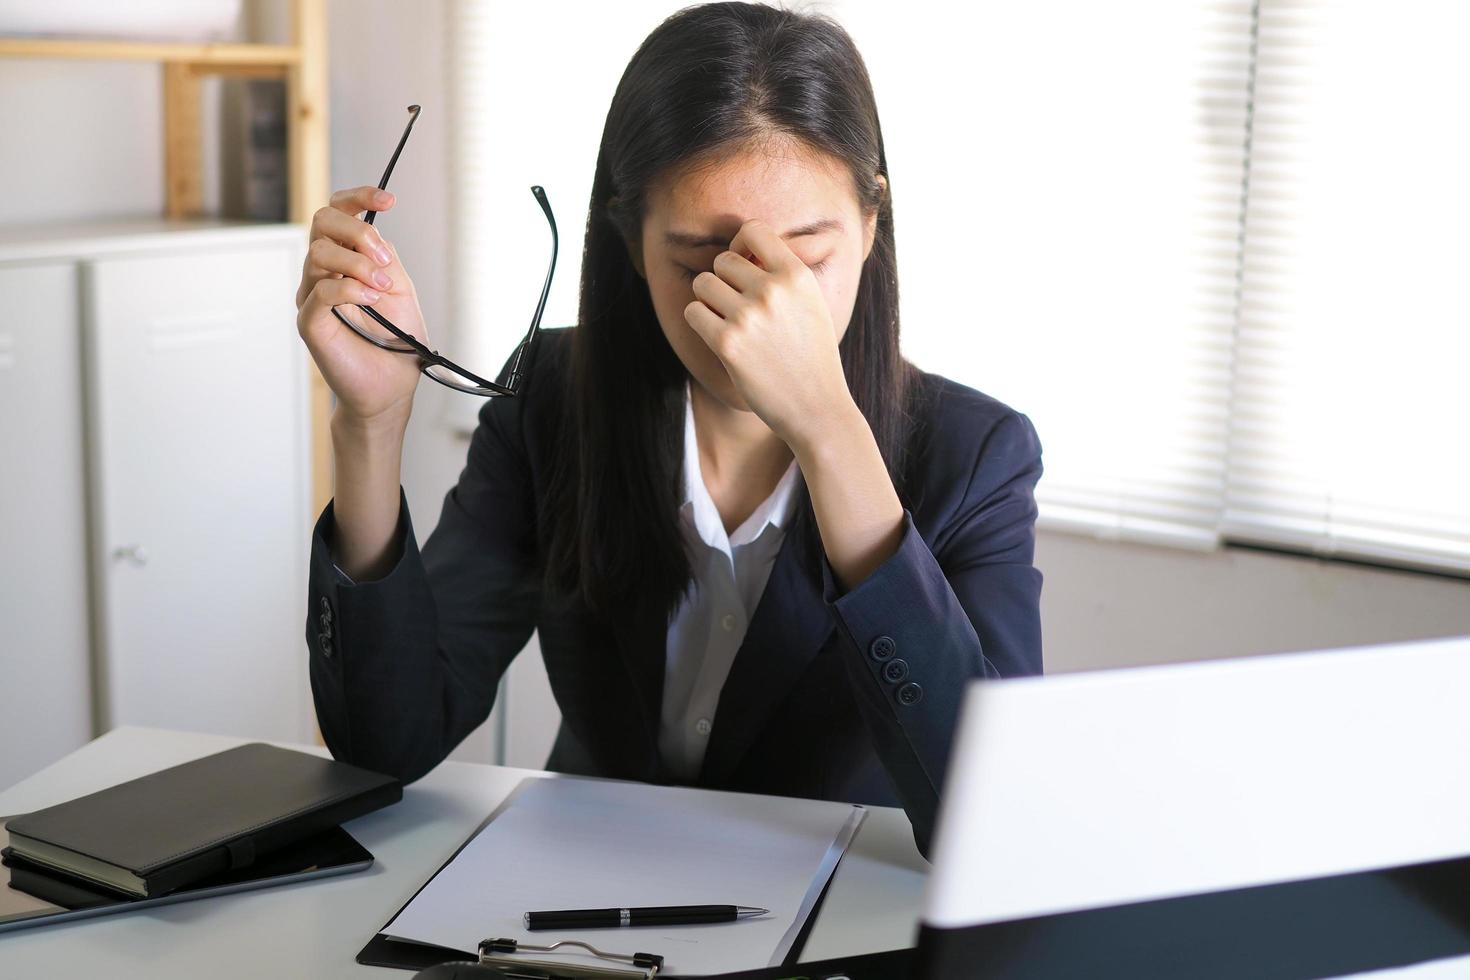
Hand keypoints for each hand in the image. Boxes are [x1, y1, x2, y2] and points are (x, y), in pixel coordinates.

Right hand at [295, 185, 428, 432]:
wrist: (392, 386)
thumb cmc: (396, 340)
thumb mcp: (399, 287)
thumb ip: (384, 257)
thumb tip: (373, 233)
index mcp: (345, 258)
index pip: (337, 212)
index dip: (359, 197)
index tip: (389, 200)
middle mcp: (323, 271)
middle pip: (322, 221)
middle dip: (357, 231)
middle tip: (385, 259)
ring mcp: (312, 294)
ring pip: (320, 253)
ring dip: (359, 264)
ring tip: (383, 287)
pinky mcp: (310, 321)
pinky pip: (321, 290)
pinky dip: (350, 289)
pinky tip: (372, 300)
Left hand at [682, 218, 854, 451]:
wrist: (816, 406)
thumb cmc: (812, 354)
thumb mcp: (812, 302)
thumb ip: (782, 273)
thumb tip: (742, 249)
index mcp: (796, 275)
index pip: (753, 230)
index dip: (741, 245)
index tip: (744, 266)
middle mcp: (772, 290)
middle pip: (722, 261)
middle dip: (724, 280)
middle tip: (737, 307)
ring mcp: (748, 316)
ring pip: (703, 284)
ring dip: (708, 301)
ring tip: (727, 321)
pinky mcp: (727, 343)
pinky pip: (693, 312)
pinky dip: (699, 322)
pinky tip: (717, 336)